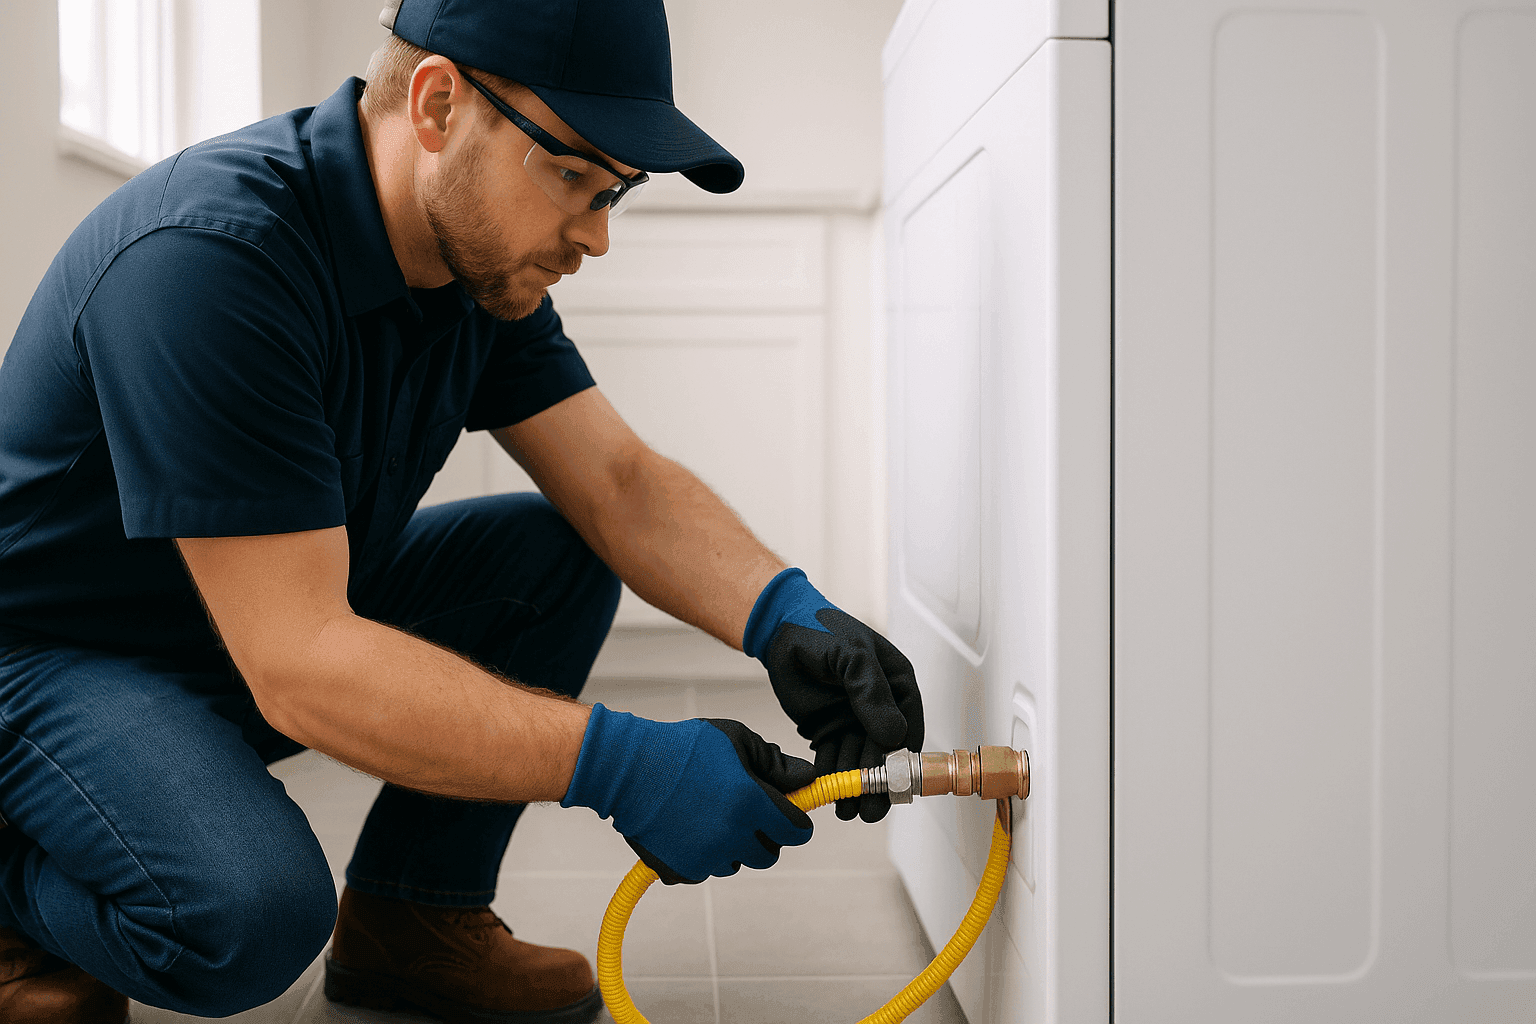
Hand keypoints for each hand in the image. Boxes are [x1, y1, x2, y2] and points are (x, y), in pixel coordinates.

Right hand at [560, 705, 816, 883]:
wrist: (627, 768)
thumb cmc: (683, 748)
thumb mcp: (737, 739)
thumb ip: (777, 763)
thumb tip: (808, 779)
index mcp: (751, 803)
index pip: (796, 832)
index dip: (796, 823)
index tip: (790, 817)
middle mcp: (732, 836)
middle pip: (768, 855)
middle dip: (764, 837)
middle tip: (746, 814)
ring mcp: (705, 857)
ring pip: (735, 864)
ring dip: (731, 847)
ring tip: (710, 815)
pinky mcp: (680, 870)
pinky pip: (703, 871)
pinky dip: (700, 856)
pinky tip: (688, 829)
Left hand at [742, 568, 923, 821]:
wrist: (779, 629)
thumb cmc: (820, 629)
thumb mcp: (851, 655)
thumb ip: (870, 692)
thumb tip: (894, 734)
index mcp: (896, 684)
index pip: (908, 728)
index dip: (903, 760)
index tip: (894, 786)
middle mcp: (879, 706)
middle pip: (883, 752)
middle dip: (876, 783)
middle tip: (869, 811)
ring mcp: (853, 719)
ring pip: (858, 760)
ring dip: (854, 786)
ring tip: (847, 811)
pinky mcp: (828, 729)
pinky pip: (833, 757)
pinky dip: (831, 776)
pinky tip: (827, 794)